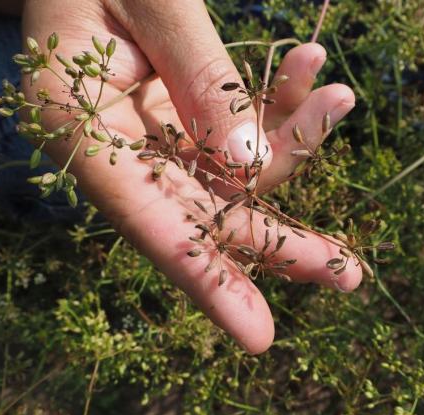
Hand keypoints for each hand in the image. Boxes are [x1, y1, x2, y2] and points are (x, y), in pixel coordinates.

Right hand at [21, 0, 358, 353]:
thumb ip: (198, 74)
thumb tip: (251, 166)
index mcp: (76, 129)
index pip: (147, 219)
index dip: (205, 279)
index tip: (258, 335)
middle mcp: (111, 149)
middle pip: (199, 216)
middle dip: (275, 242)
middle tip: (348, 272)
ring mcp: (145, 136)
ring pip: (229, 174)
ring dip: (292, 144)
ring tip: (337, 96)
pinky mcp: (174, 117)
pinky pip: (234, 130)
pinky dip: (276, 108)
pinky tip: (311, 70)